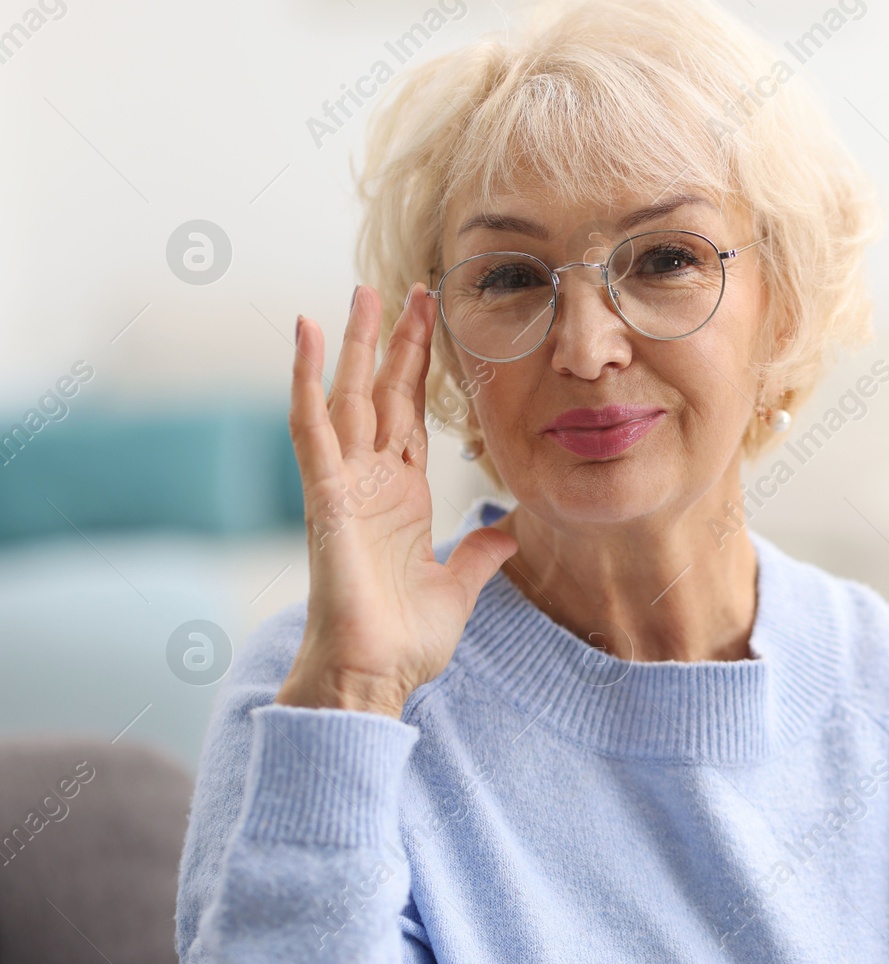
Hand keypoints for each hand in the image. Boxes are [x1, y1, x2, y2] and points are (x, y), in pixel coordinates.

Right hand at [276, 284, 518, 717]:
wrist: (374, 676)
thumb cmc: (404, 640)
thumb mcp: (458, 585)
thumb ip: (479, 552)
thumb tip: (507, 528)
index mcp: (402, 495)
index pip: (411, 415)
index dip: (420, 369)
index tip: (433, 323)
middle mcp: (371, 481)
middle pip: (382, 393)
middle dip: (395, 340)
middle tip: (409, 287)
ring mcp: (344, 484)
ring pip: (347, 396)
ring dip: (352, 344)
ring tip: (360, 292)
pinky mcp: (325, 495)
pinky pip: (311, 426)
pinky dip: (306, 377)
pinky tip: (306, 333)